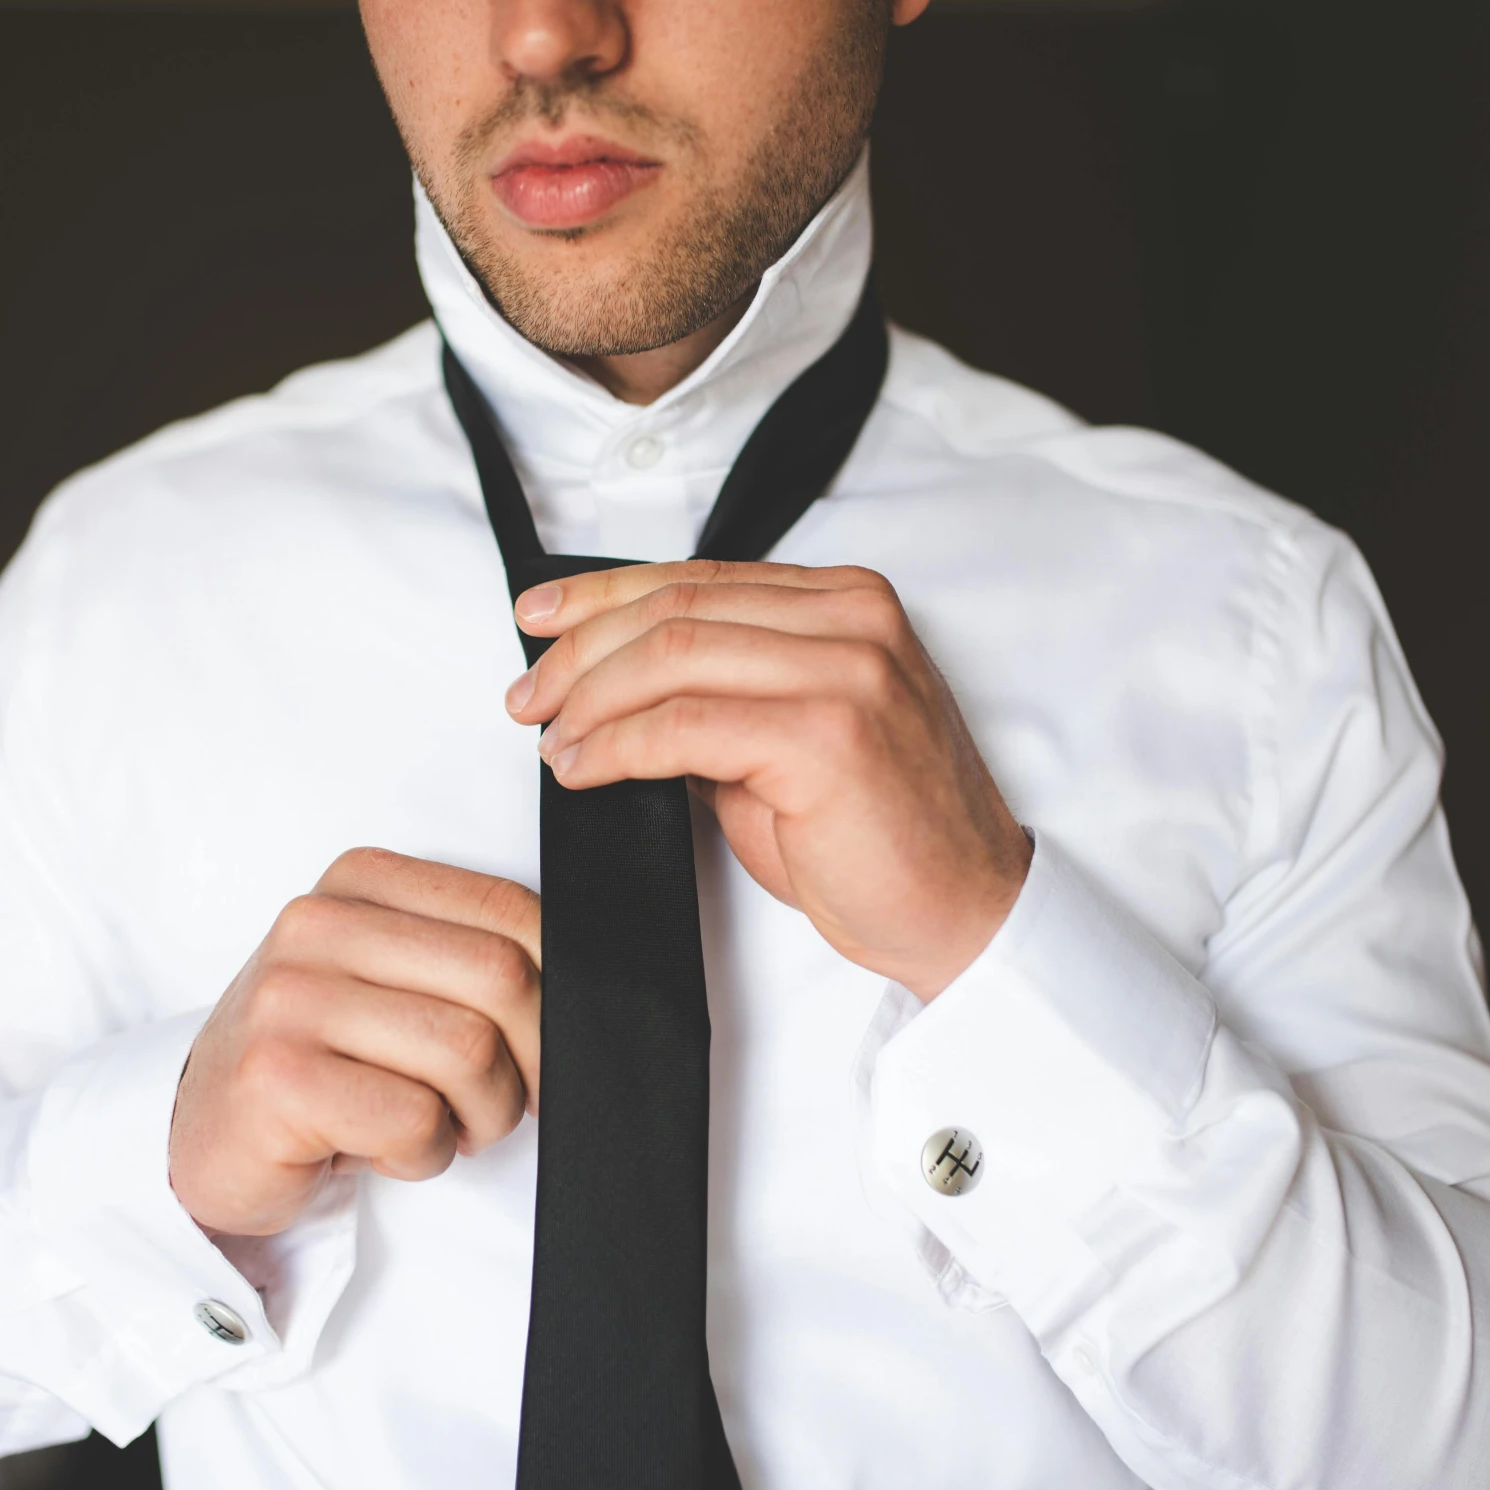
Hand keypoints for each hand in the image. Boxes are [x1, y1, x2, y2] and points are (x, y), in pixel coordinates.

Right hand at [169, 848, 541, 1236]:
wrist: (202, 1132)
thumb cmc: (318, 1060)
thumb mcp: (392, 983)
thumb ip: (468, 962)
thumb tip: (589, 993)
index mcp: (359, 882)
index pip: (510, 909)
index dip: (558, 990)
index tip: (543, 1048)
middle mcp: (317, 926)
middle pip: (502, 978)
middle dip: (529, 1062)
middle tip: (496, 1104)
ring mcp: (289, 999)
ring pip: (468, 1051)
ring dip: (479, 1117)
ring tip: (438, 1128)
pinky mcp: (276, 1079)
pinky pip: (415, 1120)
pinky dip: (424, 1154)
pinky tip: (383, 1151)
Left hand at [504, 561, 1028, 999]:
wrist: (962, 912)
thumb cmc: (879, 836)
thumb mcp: (789, 738)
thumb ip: (721, 692)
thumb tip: (612, 681)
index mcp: (848, 601)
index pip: (698, 577)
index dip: (602, 594)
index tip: (538, 618)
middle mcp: (854, 619)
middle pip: (675, 609)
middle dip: (580, 650)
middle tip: (527, 696)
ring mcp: (846, 672)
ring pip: (670, 656)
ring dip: (589, 700)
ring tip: (550, 741)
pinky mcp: (827, 735)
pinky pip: (682, 726)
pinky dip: (614, 746)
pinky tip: (583, 769)